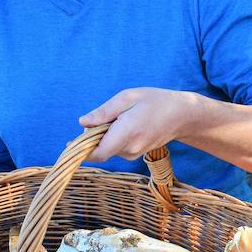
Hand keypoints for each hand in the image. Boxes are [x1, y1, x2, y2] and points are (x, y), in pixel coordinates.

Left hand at [79, 88, 199, 162]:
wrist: (182, 115)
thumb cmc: (155, 101)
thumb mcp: (128, 98)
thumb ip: (104, 112)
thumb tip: (82, 123)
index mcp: (127, 132)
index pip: (98, 153)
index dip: (81, 150)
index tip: (69, 143)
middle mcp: (130, 148)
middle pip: (100, 150)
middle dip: (93, 137)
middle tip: (102, 117)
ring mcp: (134, 153)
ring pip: (108, 149)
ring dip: (104, 136)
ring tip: (120, 117)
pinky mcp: (136, 153)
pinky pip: (117, 148)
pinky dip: (113, 138)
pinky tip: (126, 124)